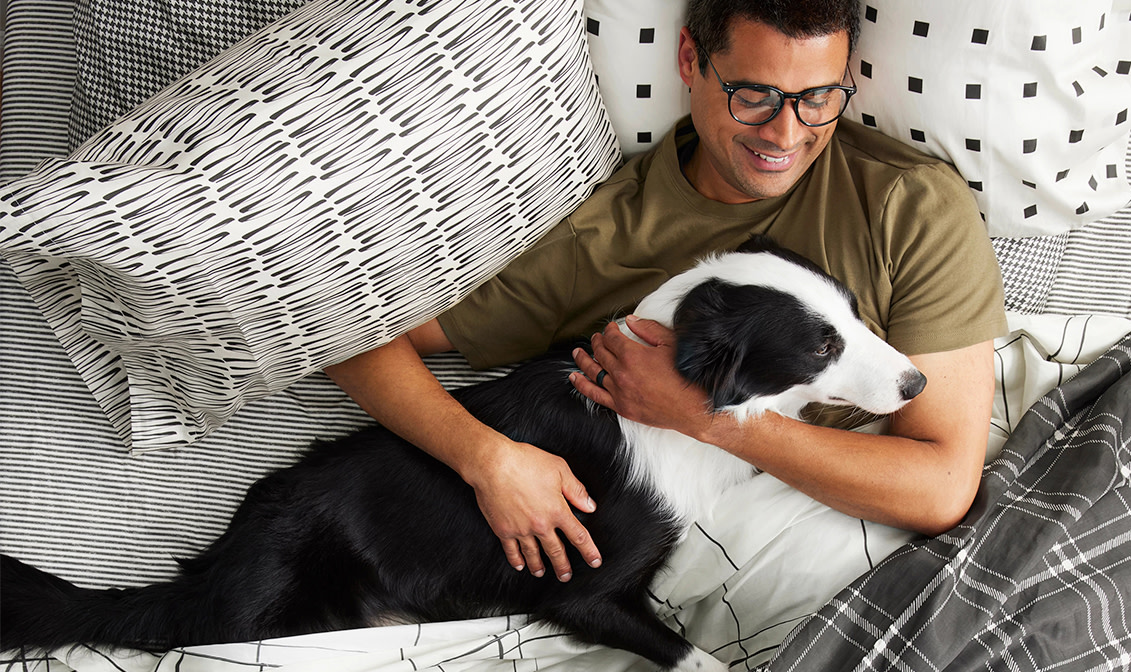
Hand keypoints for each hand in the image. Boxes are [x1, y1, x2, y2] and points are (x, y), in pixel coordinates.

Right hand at [464, 438, 600, 581]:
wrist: (492, 464)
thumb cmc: (525, 462)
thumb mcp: (559, 469)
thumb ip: (576, 490)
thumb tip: (589, 506)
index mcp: (557, 511)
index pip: (578, 536)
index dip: (589, 550)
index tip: (595, 561)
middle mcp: (540, 525)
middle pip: (556, 551)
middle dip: (563, 566)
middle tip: (566, 575)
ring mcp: (520, 529)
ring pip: (533, 554)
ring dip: (539, 566)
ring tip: (542, 573)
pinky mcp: (502, 529)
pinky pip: (511, 550)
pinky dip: (516, 559)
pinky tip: (520, 565)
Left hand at [570, 316, 712, 435]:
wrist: (692, 408)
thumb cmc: (685, 376)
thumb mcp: (671, 344)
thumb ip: (648, 329)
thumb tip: (630, 320)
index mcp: (632, 355)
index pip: (612, 338)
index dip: (609, 330)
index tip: (611, 327)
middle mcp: (621, 373)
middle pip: (601, 353)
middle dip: (597, 342)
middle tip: (596, 337)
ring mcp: (619, 391)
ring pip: (594, 371)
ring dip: (583, 359)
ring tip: (577, 352)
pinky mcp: (621, 407)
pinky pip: (594, 395)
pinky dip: (582, 385)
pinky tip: (574, 377)